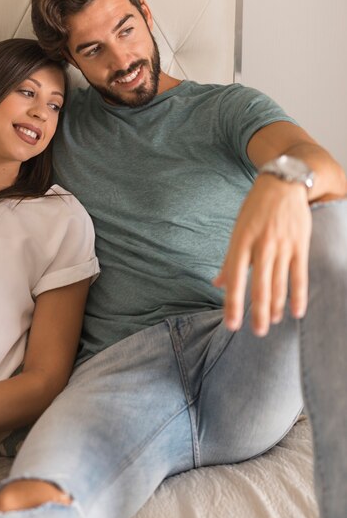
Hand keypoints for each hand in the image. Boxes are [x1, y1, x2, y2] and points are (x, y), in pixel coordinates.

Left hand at [213, 175, 311, 336]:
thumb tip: (218, 284)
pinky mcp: (300, 245)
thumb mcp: (237, 231)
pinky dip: (299, 295)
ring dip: (276, 307)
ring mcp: (282, 246)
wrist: (283, 184)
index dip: (233, 303)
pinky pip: (299, 275)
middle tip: (257, 333)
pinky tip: (296, 312)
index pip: (235, 279)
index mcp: (241, 243)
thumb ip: (230, 261)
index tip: (231, 324)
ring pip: (279, 283)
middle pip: (259, 286)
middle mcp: (261, 246)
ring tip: (271, 324)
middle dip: (258, 312)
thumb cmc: (255, 209)